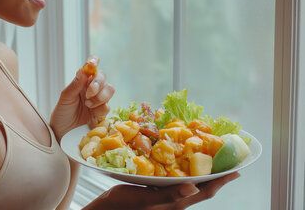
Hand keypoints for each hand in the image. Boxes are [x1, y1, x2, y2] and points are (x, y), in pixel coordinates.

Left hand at [50, 56, 114, 140]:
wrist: (62, 134)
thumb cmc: (61, 113)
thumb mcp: (66, 97)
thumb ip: (75, 84)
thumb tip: (84, 70)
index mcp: (81, 81)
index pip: (90, 66)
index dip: (94, 61)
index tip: (92, 63)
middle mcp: (91, 88)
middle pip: (103, 77)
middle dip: (98, 83)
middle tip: (89, 93)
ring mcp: (98, 99)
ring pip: (109, 90)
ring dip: (100, 96)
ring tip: (88, 104)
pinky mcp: (102, 112)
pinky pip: (108, 106)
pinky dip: (100, 108)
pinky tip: (92, 113)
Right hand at [84, 172, 239, 209]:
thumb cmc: (125, 205)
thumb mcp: (147, 199)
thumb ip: (170, 195)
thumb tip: (194, 187)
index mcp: (176, 204)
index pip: (205, 192)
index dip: (222, 181)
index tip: (237, 170)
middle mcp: (174, 201)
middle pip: (201, 187)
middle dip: (215, 175)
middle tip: (226, 161)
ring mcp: (165, 197)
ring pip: (189, 183)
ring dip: (201, 172)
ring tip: (208, 158)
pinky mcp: (156, 191)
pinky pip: (175, 180)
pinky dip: (182, 170)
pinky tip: (178, 162)